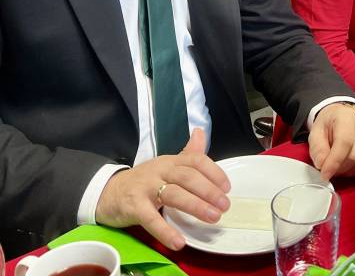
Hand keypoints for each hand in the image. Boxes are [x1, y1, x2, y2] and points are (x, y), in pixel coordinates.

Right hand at [95, 129, 229, 249]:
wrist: (107, 192)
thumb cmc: (144, 181)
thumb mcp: (166, 165)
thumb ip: (186, 153)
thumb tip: (201, 133)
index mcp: (170, 161)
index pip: (195, 160)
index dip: (214, 172)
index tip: (227, 187)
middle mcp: (160, 170)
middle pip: (188, 177)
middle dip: (209, 190)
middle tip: (224, 205)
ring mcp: (146, 187)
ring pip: (174, 194)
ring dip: (195, 206)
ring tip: (212, 217)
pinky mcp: (133, 206)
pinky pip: (150, 219)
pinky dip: (165, 231)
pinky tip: (179, 241)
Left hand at [308, 103, 354, 179]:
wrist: (340, 117)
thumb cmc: (328, 124)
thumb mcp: (315, 132)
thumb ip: (317, 148)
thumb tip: (322, 165)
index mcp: (346, 117)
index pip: (344, 142)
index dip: (334, 161)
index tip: (325, 174)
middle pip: (354, 156)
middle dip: (339, 168)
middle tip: (327, 169)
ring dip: (347, 171)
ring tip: (337, 166)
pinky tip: (347, 166)